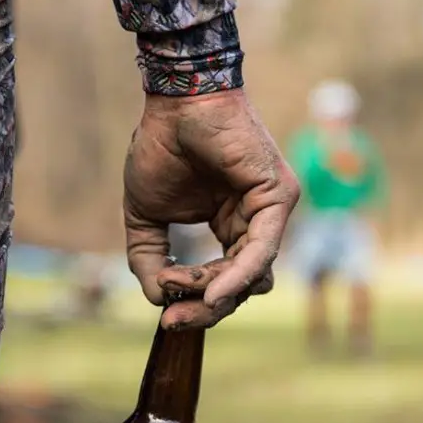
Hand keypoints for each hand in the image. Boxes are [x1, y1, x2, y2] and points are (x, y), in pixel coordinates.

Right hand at [123, 87, 299, 328]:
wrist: (175, 102)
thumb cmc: (161, 150)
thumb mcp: (144, 219)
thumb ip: (150, 261)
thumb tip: (158, 301)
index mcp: (229, 227)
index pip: (221, 282)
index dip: (194, 303)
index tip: (165, 317)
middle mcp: (253, 224)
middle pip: (239, 287)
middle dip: (204, 309)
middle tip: (172, 320)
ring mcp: (270, 212)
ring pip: (251, 276)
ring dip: (212, 293)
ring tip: (177, 290)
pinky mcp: (278, 199)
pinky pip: (260, 252)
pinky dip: (236, 277)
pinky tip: (210, 292)